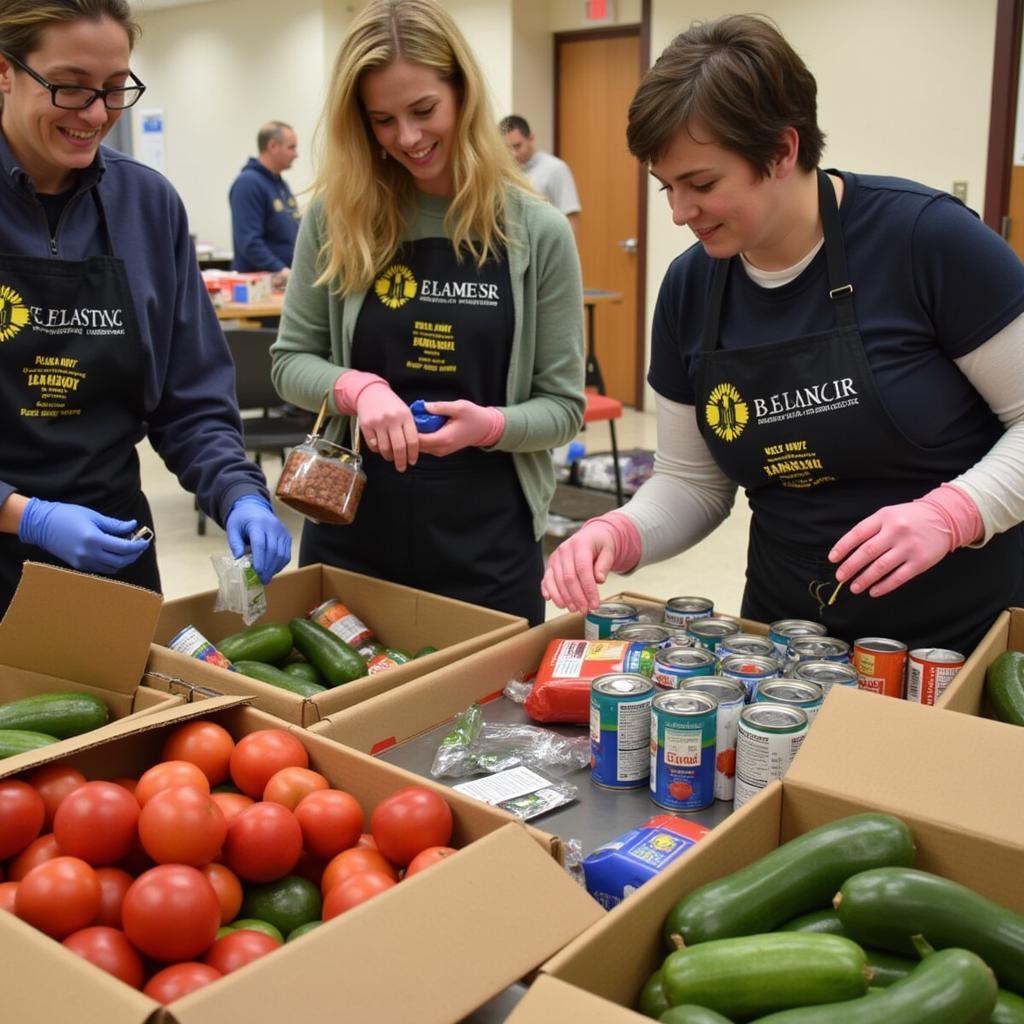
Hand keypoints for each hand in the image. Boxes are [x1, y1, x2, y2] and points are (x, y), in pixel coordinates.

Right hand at [17, 498, 149, 573]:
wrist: (41, 524)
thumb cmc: (67, 515)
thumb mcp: (94, 516)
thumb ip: (115, 525)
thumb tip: (133, 525)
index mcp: (94, 539)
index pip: (124, 548)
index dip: (138, 545)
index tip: (145, 540)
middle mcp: (89, 554)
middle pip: (121, 561)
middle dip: (134, 554)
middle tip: (139, 545)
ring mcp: (83, 562)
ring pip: (112, 568)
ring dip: (124, 560)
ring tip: (127, 549)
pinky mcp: (78, 566)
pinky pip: (101, 569)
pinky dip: (112, 563)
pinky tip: (113, 553)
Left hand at [226, 496, 290, 583]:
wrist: (254, 507)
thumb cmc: (241, 519)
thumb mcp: (232, 529)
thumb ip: (235, 544)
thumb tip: (239, 560)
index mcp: (258, 524)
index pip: (261, 543)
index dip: (259, 559)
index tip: (257, 572)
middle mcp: (273, 527)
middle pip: (273, 551)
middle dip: (267, 568)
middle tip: (261, 580)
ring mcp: (282, 532)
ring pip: (282, 554)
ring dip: (275, 568)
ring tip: (266, 578)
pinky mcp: (287, 536)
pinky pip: (286, 554)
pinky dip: (280, 564)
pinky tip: (272, 570)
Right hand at [354, 381, 418, 471]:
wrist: (370, 392)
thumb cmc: (390, 404)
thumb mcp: (404, 411)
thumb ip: (409, 427)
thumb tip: (413, 450)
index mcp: (405, 415)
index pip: (413, 440)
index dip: (413, 454)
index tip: (412, 462)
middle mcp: (392, 419)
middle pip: (399, 447)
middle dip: (401, 461)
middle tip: (402, 467)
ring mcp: (378, 422)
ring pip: (385, 448)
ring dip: (389, 457)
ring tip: (391, 458)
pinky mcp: (366, 425)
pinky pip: (373, 445)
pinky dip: (378, 450)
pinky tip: (380, 449)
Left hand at [416, 400, 503, 456]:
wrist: (484, 428)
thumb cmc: (474, 417)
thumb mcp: (459, 407)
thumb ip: (440, 407)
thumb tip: (423, 406)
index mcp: (444, 439)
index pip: (418, 439)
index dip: (410, 428)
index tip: (410, 415)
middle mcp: (441, 449)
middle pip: (416, 444)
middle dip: (411, 431)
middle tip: (412, 415)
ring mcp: (440, 451)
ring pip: (419, 446)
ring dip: (416, 434)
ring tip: (419, 418)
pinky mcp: (440, 450)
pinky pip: (425, 445)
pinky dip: (422, 436)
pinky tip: (425, 424)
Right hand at [541, 519, 619, 612]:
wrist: (592, 536)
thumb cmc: (600, 545)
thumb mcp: (609, 552)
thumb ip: (604, 565)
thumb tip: (599, 579)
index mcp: (580, 544)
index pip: (582, 569)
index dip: (588, 589)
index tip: (595, 604)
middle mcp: (564, 550)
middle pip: (568, 578)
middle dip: (577, 597)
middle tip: (585, 610)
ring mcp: (555, 557)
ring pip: (556, 581)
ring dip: (564, 598)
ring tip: (574, 609)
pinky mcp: (551, 565)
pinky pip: (546, 580)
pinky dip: (548, 591)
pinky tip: (553, 601)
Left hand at [828, 498, 957, 597]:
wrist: (945, 518)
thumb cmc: (910, 518)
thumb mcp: (889, 514)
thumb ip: (870, 529)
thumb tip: (848, 551)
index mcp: (884, 517)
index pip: (858, 533)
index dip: (843, 547)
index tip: (833, 559)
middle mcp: (896, 531)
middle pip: (867, 552)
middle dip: (850, 567)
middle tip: (840, 577)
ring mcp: (909, 547)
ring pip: (881, 567)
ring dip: (864, 579)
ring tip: (854, 587)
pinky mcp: (920, 562)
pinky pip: (898, 577)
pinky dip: (884, 586)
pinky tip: (873, 591)